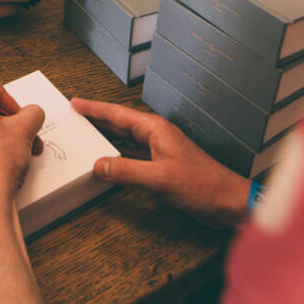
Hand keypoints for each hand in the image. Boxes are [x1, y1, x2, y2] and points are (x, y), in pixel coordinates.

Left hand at [0, 72, 45, 208]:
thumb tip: (33, 113)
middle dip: (16, 121)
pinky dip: (3, 149)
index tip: (19, 117)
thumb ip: (33, 112)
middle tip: (29, 134)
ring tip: (27, 151)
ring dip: (14, 136)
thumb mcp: (24, 128)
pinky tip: (15, 163)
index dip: (11, 98)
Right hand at [72, 98, 249, 228]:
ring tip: (87, 133)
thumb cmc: (202, 185)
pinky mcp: (163, 165)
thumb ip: (126, 171)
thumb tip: (99, 165)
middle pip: (121, 123)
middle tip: (76, 115)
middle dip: (98, 118)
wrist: (227, 200)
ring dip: (107, 136)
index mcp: (155, 130)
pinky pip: (134, 154)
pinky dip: (119, 154)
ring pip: (127, 138)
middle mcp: (157, 135)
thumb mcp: (159, 178)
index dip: (94, 108)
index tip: (76, 102)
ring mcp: (161, 149)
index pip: (117, 114)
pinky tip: (110, 160)